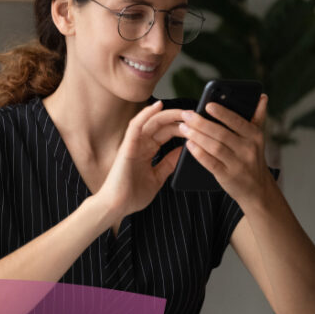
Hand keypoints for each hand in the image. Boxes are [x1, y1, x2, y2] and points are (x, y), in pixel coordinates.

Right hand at [95, 101, 184, 221]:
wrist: (116, 207)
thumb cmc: (133, 195)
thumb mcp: (157, 177)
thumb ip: (169, 163)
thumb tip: (183, 150)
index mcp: (148, 150)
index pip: (167, 132)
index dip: (182, 127)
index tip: (197, 124)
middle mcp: (141, 144)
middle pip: (162, 124)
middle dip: (179, 119)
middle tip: (196, 115)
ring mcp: (133, 144)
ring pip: (152, 121)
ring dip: (168, 114)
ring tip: (184, 111)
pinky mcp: (127, 146)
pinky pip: (136, 126)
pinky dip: (146, 114)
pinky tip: (158, 106)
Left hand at [177, 94, 274, 204]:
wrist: (257, 188)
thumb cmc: (253, 158)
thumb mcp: (258, 139)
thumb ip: (258, 117)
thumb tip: (261, 97)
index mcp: (255, 136)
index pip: (237, 121)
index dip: (222, 113)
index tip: (207, 105)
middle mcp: (248, 149)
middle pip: (222, 134)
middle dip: (202, 123)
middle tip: (187, 115)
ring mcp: (238, 164)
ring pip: (215, 147)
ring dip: (197, 136)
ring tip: (184, 128)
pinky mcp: (228, 176)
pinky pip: (211, 163)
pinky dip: (199, 153)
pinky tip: (189, 145)